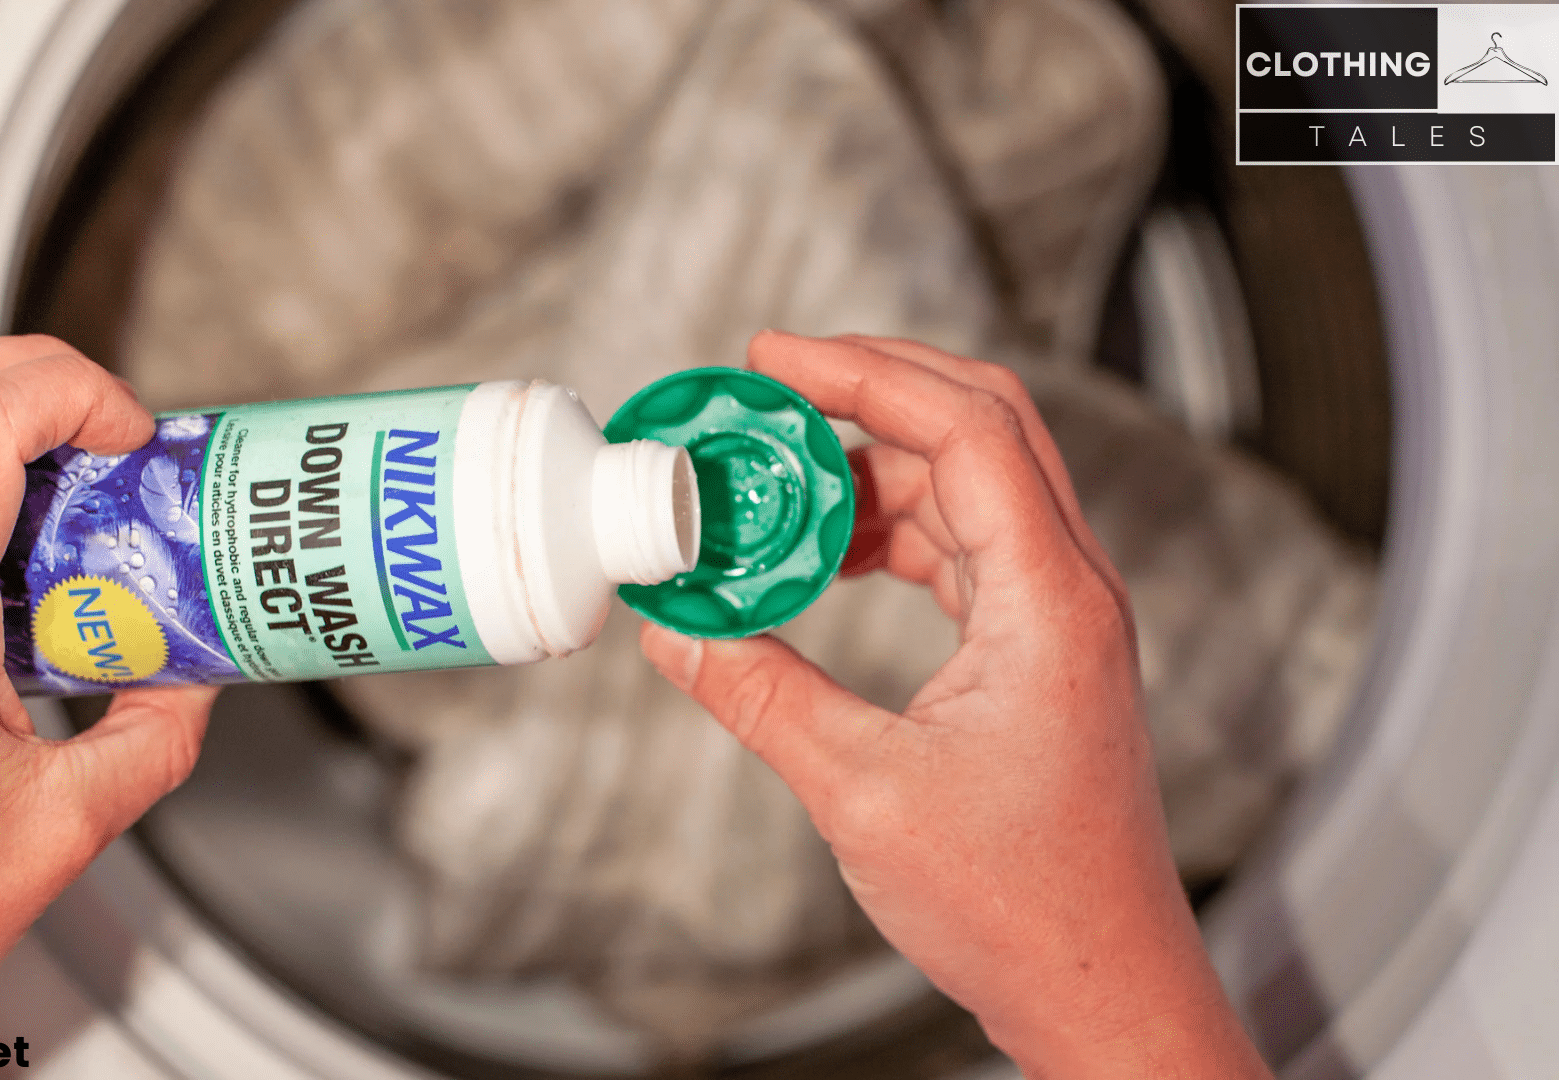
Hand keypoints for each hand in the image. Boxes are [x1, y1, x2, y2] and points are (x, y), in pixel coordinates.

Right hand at [641, 332, 1269, 1077]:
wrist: (1100, 988)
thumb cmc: (1022, 906)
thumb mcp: (862, 792)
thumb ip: (760, 694)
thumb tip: (676, 631)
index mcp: (1049, 601)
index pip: (964, 427)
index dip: (862, 373)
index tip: (772, 356)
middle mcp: (1070, 590)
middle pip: (980, 426)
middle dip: (870, 390)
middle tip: (768, 390)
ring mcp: (1061, 618)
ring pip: (970, 484)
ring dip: (874, 468)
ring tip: (776, 487)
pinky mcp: (1040, 651)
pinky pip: (966, 547)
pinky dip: (894, 530)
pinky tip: (830, 555)